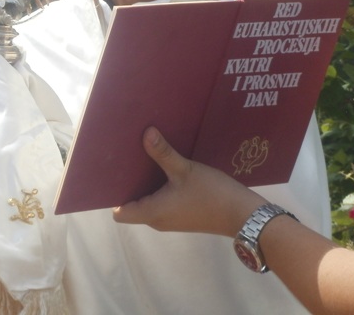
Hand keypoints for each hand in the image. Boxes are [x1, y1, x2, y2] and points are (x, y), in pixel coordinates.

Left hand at [113, 127, 261, 236]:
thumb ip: (164, 153)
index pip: (119, 213)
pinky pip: (161, 201)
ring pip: (148, 201)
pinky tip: (163, 166)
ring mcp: (170, 219)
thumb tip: (146, 133)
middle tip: (124, 158)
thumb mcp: (185, 170)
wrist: (242, 215)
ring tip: (141, 157)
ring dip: (144, 183)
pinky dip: (158, 187)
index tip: (110, 173)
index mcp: (152, 212)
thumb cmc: (211, 194)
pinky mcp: (182, 214)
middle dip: (128, 183)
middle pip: (132, 204)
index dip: (111, 196)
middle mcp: (157, 220)